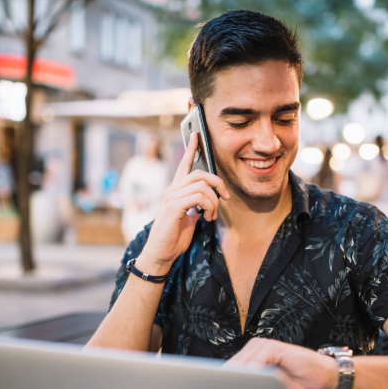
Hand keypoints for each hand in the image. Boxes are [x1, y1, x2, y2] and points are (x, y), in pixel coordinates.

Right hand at [137, 133, 229, 270]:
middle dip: (218, 183)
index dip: (191, 149)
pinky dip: (208, 207)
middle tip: (226, 198)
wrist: (161, 254)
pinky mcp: (173, 206)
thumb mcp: (189, 218)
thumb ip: (196, 206)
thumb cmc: (174, 237)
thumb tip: (209, 201)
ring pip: (202, 185)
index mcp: (175, 191)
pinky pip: (198, 197)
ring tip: (212, 215)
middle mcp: (171, 190)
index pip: (183, 165)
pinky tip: (206, 219)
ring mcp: (171, 197)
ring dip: (214, 201)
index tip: (196, 135)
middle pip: (199, 173)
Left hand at [226, 338, 338, 388]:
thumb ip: (254, 386)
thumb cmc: (298, 382)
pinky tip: (248, 383)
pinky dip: (252, 372)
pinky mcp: (275, 347)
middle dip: (229, 381)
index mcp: (252, 354)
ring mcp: (265, 345)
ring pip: (244, 362)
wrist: (322, 377)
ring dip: (238, 378)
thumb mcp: (271, 388)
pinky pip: (258, 360)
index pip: (232, 368)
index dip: (225, 382)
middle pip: (235, 365)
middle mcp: (256, 346)